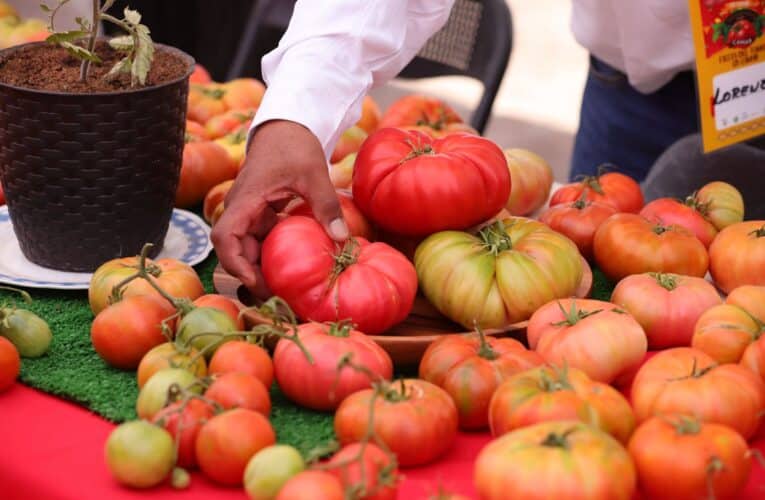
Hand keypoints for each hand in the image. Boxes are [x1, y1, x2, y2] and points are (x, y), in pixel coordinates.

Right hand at [211, 120, 348, 295]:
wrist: (287, 125)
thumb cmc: (294, 144)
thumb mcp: (314, 173)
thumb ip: (325, 205)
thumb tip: (341, 239)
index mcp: (245, 199)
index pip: (225, 237)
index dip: (235, 264)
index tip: (256, 282)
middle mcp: (241, 208)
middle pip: (234, 249)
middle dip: (251, 274)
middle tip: (278, 295)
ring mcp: (249, 211)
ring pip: (247, 247)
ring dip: (261, 267)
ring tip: (285, 288)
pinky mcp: (260, 213)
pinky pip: (260, 239)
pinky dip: (272, 254)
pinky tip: (292, 267)